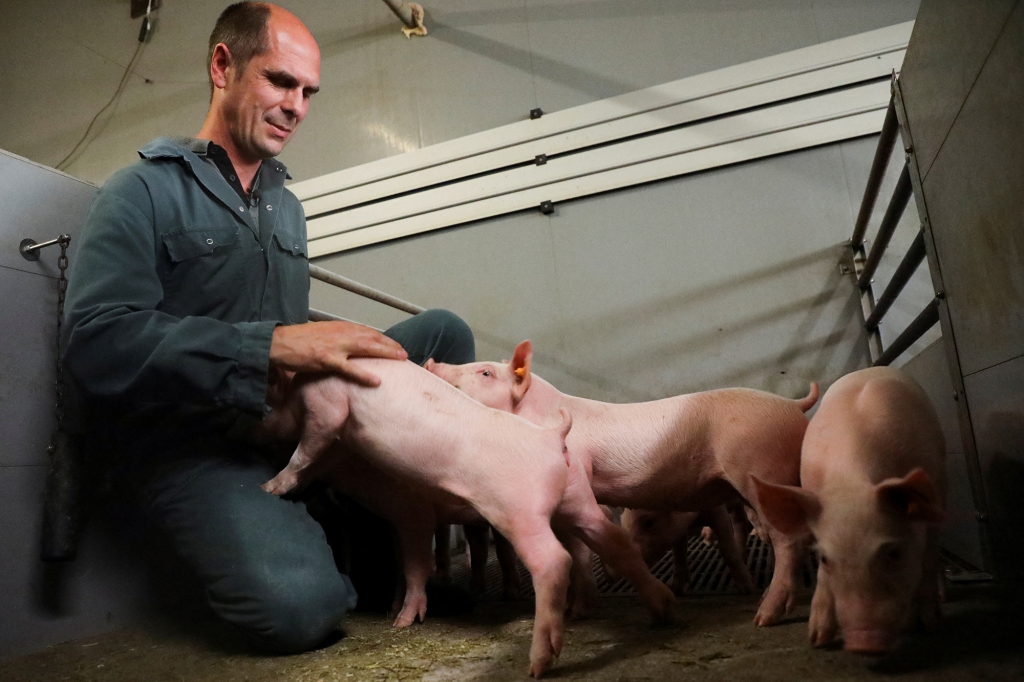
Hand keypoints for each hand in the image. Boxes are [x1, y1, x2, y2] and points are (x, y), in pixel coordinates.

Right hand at [270, 321, 406, 386]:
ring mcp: (334, 346)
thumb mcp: (323, 335)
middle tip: (405, 353)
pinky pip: (349, 368)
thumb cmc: (299, 341)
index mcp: (340, 327)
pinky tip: (377, 381)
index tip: (396, 345)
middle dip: (390, 344)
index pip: (367, 331)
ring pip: (366, 348)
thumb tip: (352, 346)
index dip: (384, 338)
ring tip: (401, 359)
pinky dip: (364, 374)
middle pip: (372, 337)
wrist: (278, 343)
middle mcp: (340, 333)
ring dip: (385, 352)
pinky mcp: (325, 359)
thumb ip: (338, 338)